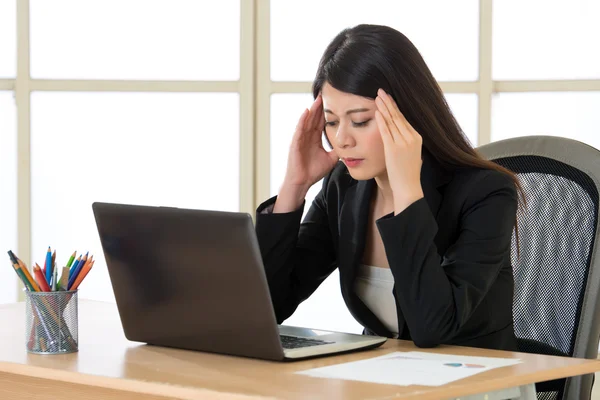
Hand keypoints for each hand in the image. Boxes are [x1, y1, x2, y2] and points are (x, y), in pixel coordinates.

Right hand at [274, 95, 338, 212]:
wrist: (302, 182)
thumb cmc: (313, 172)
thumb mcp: (331, 159)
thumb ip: (338, 150)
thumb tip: (350, 145)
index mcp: (315, 139)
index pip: (322, 122)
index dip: (328, 112)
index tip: (335, 101)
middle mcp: (307, 136)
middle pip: (315, 118)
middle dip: (320, 106)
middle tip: (326, 93)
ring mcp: (300, 139)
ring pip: (308, 121)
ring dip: (312, 110)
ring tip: (318, 98)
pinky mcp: (295, 143)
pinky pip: (299, 129)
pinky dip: (302, 120)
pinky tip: (306, 111)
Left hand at [375, 88, 423, 213]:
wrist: (408, 188)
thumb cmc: (407, 174)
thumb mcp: (410, 155)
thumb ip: (406, 144)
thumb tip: (401, 136)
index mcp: (417, 138)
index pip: (404, 119)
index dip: (395, 108)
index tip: (388, 99)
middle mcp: (412, 138)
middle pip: (398, 116)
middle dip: (389, 103)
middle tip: (381, 91)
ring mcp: (403, 143)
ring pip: (392, 121)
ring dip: (384, 107)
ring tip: (377, 96)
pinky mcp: (394, 148)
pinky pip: (386, 131)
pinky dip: (382, 120)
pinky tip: (377, 111)